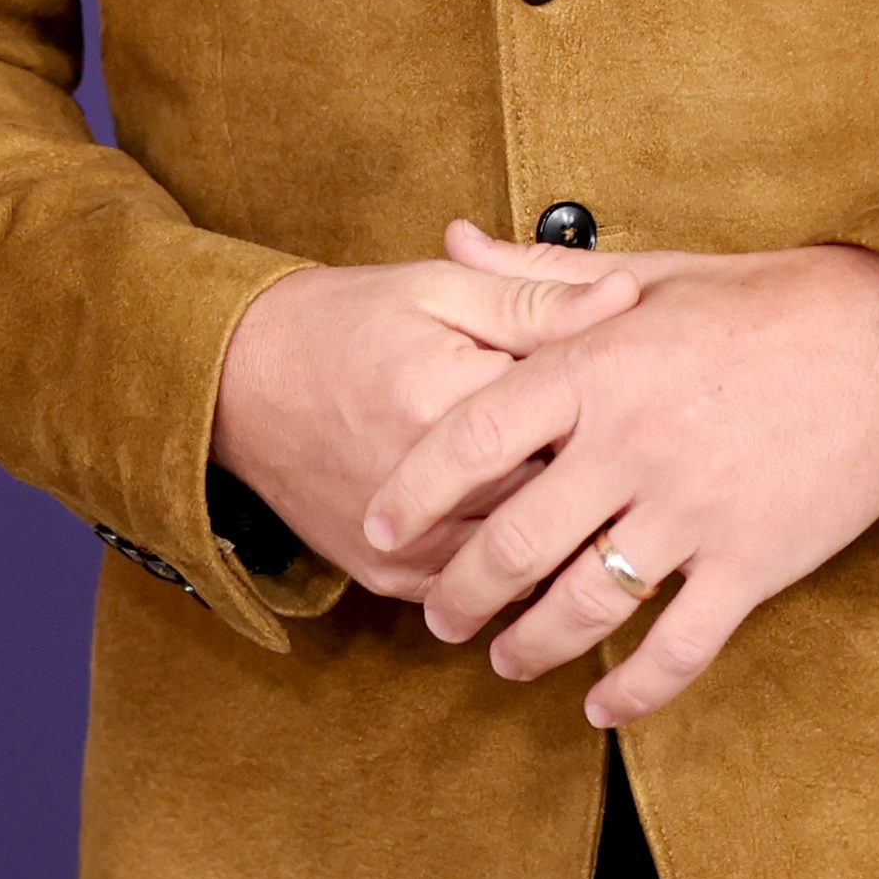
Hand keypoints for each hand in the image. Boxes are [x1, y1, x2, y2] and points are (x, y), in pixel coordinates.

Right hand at [213, 245, 639, 597]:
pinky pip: (480, 589)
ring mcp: (403, 545)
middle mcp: (422, 490)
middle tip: (633, 449)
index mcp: (443, 402)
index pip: (570, 419)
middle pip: (556, 498)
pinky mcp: (388, 578)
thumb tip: (627, 299)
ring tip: (596, 493)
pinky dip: (515, 565)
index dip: (613, 401)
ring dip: (563, 530)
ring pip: (526, 559)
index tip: (640, 385)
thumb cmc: (346, 322)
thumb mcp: (441, 290)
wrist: (238, 383)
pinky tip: (541, 530)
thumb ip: (537, 299)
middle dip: (597, 473)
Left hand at [362, 223, 878, 723]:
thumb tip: (452, 240)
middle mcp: (632, 443)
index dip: (412, 492)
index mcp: (597, 365)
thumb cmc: (760, 300)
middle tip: (440, 617)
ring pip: (580, 606)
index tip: (379, 529)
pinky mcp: (750, 561)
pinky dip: (630, 690)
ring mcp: (691, 509)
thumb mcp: (646, 273)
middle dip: (460, 594)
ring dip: (528, 645)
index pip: (470, 438)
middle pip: (512, 543)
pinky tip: (602, 704)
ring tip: (506, 657)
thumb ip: (538, 276)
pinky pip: (674, 648)